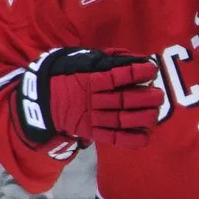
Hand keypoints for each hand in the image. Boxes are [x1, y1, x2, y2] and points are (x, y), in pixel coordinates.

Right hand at [20, 49, 161, 147]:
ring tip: (156, 111)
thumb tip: (135, 59)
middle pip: (123, 100)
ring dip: (142, 116)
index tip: (151, 70)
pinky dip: (130, 139)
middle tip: (158, 94)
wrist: (40, 98)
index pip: (116, 76)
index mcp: (89, 80)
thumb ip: (108, 59)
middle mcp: (92, 100)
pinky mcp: (91, 131)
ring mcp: (92, 117)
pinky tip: (146, 136)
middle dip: (146, 98)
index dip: (136, 73)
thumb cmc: (68, 75)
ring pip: (121, 119)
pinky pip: (111, 137)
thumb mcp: (82, 60)